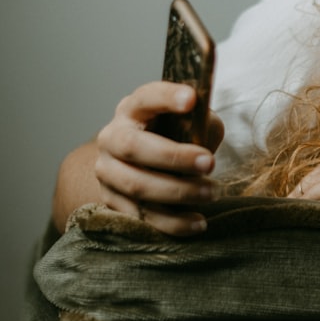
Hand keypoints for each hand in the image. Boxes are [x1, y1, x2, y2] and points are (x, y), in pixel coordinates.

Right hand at [93, 81, 223, 234]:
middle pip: (133, 146)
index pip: (146, 97)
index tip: (192, 99)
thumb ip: (199, 123)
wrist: (144, 165)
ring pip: (136, 185)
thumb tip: (205, 132)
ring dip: (178, 192)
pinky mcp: (112, 202)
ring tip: (211, 193)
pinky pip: (141, 216)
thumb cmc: (175, 137)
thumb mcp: (190, 122)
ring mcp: (107, 171)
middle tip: (210, 163)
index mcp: (132, 109)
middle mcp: (112, 137)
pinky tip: (198, 222)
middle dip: (173, 157)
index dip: (166, 97)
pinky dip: (172, 223)